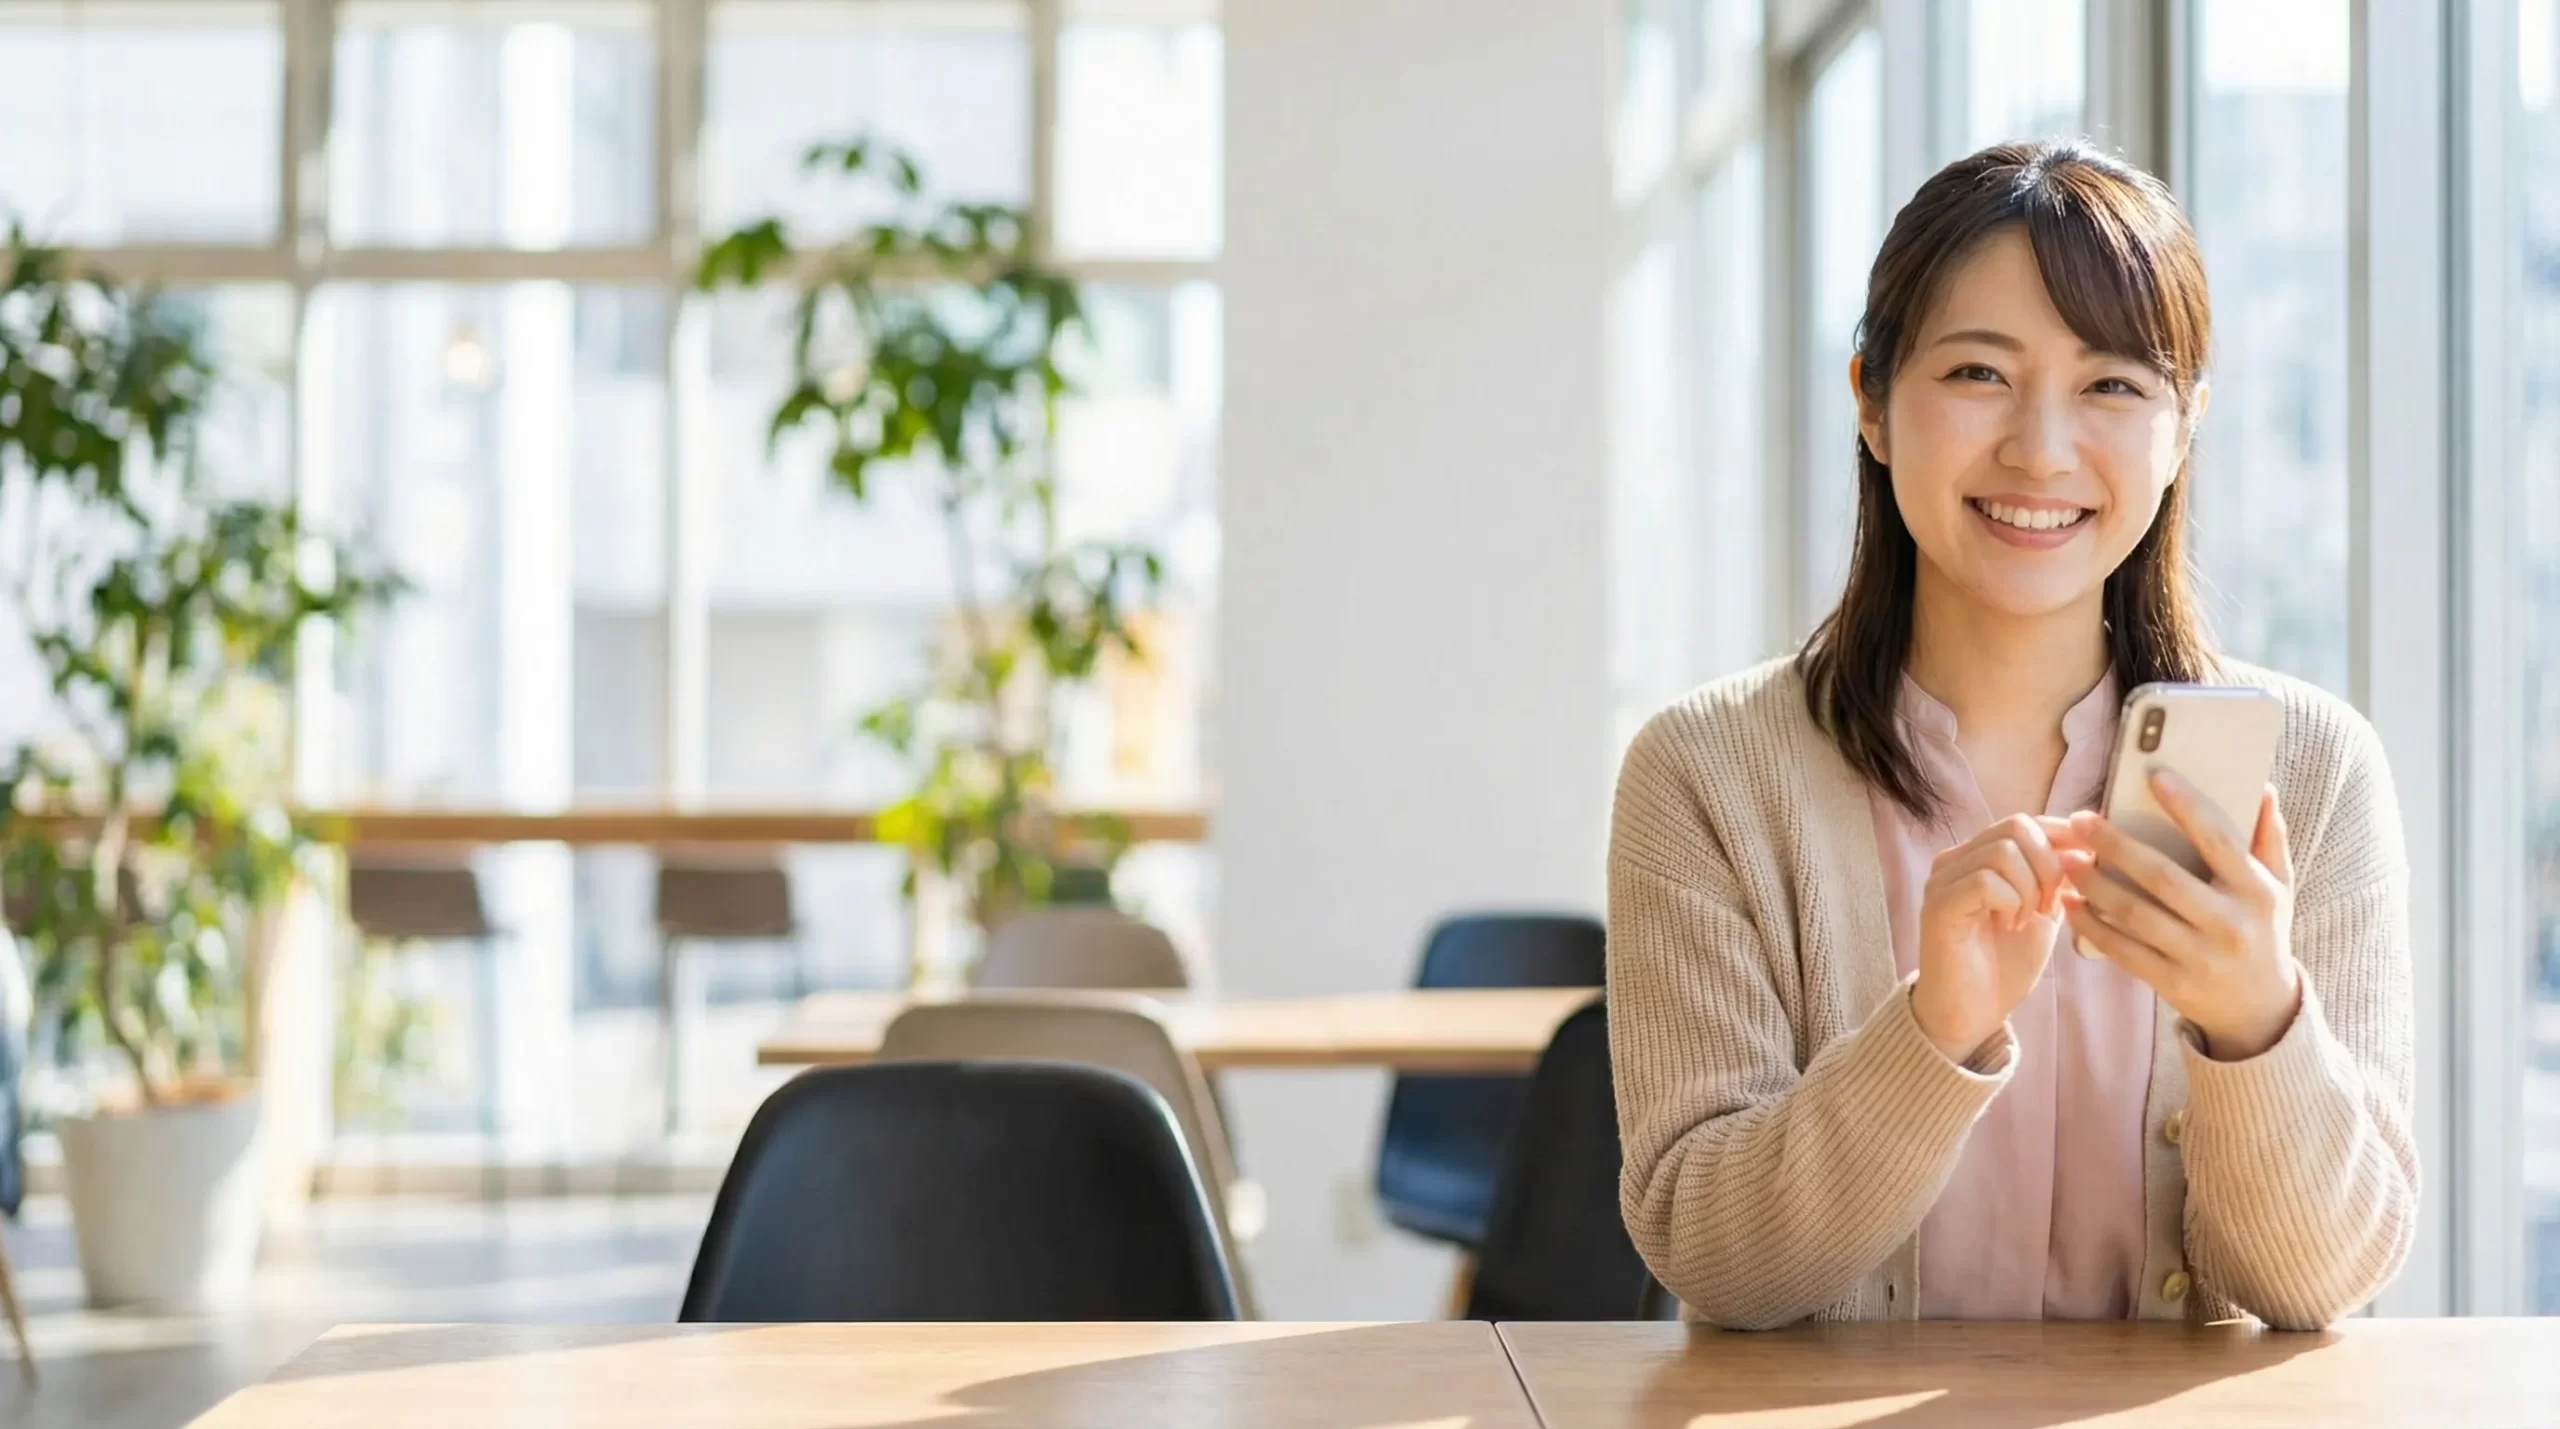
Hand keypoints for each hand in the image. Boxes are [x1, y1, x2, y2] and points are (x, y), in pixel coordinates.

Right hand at [1911, 814, 2068, 1064]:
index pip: (2026, 822)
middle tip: (2049, 907)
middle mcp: (1955, 859)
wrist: (1972, 1014)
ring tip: (2025, 920)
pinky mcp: (1938, 905)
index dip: (2063, 837)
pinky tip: (2008, 926)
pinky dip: (2010, 903)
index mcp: (1979, 856)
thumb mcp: (2043, 913)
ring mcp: (1943, 880)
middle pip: (2016, 827)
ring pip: (2003, 853)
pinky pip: (1985, 881)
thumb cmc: (2004, 965)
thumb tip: (2090, 846)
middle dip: (2049, 866)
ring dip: (2029, 889)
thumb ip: (2058, 879)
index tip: (2088, 865)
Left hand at [2054, 773, 2302, 1060]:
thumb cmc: (2262, 930)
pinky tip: (2069, 903)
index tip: (2154, 775)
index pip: (2219, 840)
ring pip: (2136, 916)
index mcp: (2257, 891)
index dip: (2187, 806)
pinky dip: (2092, 926)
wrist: (2260, 1008)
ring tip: (2066, 859)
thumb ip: (2269, 837)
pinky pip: (2123, 951)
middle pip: (2164, 878)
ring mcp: (2200, 957)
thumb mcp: (2279, 886)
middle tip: (2081, 820)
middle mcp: (2229, 924)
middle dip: (2117, 846)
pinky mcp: (2172, 983)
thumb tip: (2261, 786)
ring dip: (2095, 885)